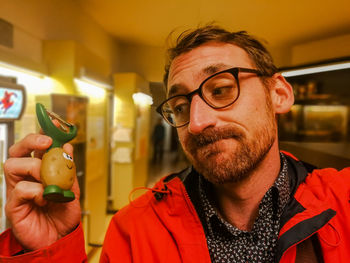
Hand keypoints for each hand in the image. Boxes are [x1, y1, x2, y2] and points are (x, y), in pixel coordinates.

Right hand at [4, 133, 80, 250]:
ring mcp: (18, 190)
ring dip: (35, 168)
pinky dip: (36, 190)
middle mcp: (25, 177)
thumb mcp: (71, 186)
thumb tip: (66, 146)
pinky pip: (19, 189)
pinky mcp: (14, 206)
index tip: (55, 125)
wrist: (61, 236)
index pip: (34, 147)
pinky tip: (45, 197)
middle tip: (46, 142)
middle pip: (17, 150)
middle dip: (31, 141)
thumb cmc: (63, 212)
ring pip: (13, 165)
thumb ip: (67, 167)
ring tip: (49, 181)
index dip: (42, 133)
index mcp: (38, 170)